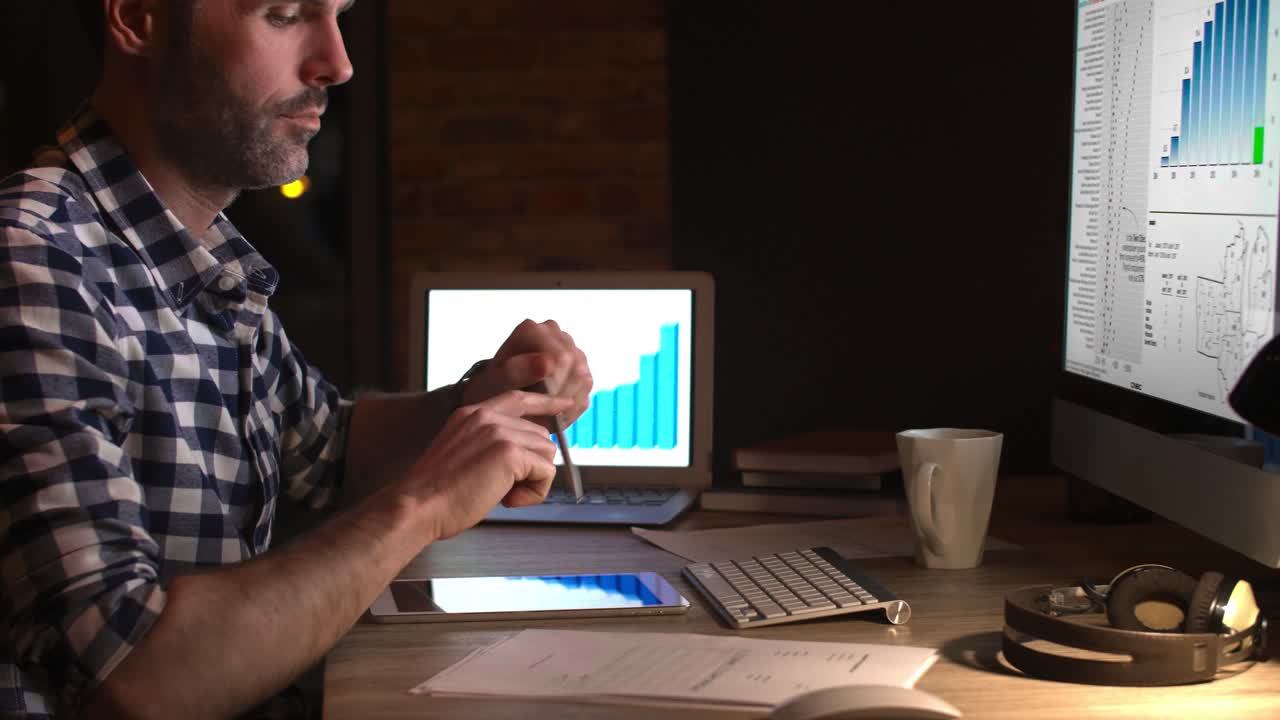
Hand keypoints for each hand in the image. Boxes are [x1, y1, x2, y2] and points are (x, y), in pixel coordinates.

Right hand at [393, 389, 574, 540]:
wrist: (416, 507)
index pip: (518, 399)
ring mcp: (499, 431)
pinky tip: (507, 501)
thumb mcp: (463, 456)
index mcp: (472, 415)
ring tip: (502, 495)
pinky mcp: (509, 452)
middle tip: (503, 489)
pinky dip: (534, 493)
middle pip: (540, 435)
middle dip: (532, 466)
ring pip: (547, 454)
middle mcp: (486, 417)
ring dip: (533, 481)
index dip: (546, 403)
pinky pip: (546, 473)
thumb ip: (491, 447)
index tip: (565, 405)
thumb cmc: (435, 495)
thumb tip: (528, 459)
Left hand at [461, 319, 592, 427]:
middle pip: (575, 367)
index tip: (537, 403)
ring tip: (545, 411)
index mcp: (531, 330)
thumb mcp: (496, 383)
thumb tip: (547, 362)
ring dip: (567, 400)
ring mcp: (568, 345)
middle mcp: (553, 331)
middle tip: (541, 411)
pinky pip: (586, 386)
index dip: (553, 386)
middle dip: (560, 395)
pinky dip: (572, 403)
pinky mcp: (578, 361)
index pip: (560, 359)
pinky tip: (553, 409)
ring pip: (583, 377)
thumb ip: (517, 372)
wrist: (497, 396)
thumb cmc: (492, 389)